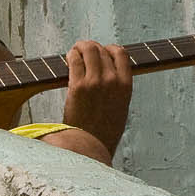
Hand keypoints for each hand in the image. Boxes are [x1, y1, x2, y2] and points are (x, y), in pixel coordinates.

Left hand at [61, 40, 132, 157]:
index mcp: (126, 86)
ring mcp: (95, 82)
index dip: (109, 49)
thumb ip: (117, 88)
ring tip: (75, 52)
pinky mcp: (77, 86)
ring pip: (88, 50)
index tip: (102, 53)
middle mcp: (112, 81)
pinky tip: (68, 59)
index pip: (121, 53)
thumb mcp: (120, 108)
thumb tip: (108, 71)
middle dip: (91, 48)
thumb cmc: (104, 131)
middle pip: (102, 49)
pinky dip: (71, 56)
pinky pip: (74, 60)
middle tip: (83, 52)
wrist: (90, 147)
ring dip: (80, 48)